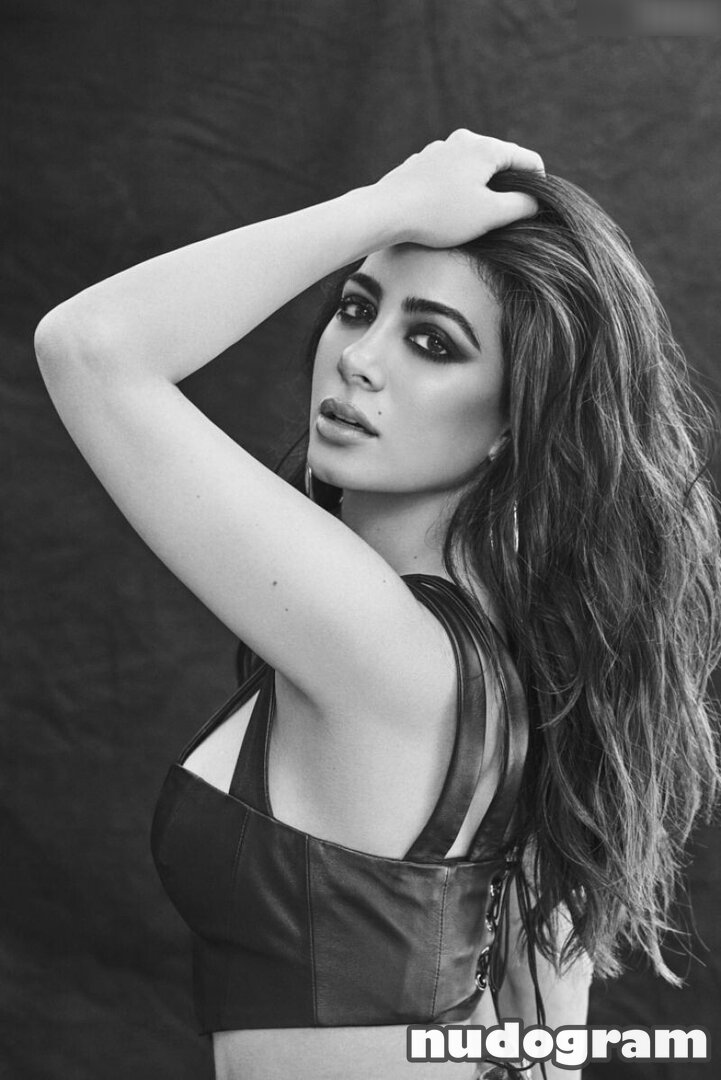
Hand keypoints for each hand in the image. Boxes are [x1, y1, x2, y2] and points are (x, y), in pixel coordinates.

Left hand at [374, 129, 543, 247]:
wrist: (387, 212)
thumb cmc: (440, 214)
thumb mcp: (489, 215)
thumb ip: (521, 206)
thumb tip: (535, 201)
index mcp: (485, 148)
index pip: (527, 159)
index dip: (539, 183)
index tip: (537, 205)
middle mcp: (463, 140)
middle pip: (499, 160)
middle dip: (508, 185)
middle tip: (507, 213)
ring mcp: (439, 149)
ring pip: (473, 166)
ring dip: (481, 187)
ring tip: (476, 214)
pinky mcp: (421, 163)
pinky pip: (450, 173)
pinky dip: (458, 188)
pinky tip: (449, 209)